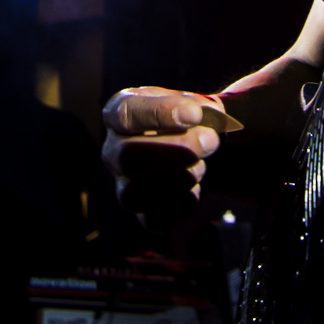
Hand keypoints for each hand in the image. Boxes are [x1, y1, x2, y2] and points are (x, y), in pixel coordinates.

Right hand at [101, 87, 223, 232]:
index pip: (126, 114)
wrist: (198, 148)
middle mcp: (113, 151)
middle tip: (210, 141)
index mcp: (118, 115)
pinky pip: (154, 221)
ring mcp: (124, 185)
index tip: (195, 114)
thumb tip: (210, 114)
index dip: (159, 113)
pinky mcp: (142, 213)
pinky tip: (196, 187)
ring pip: (133, 195)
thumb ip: (199, 105)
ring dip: (178, 179)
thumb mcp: (191, 102)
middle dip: (175, 150)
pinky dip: (181, 205)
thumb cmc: (189, 119)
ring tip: (200, 166)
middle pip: (127, 157)